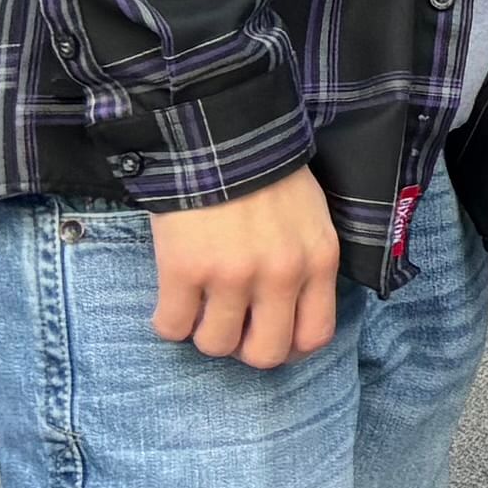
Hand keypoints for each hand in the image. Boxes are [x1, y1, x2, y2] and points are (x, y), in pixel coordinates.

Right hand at [150, 172, 342, 368]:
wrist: (220, 132)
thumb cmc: (266, 173)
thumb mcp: (310, 217)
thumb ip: (305, 261)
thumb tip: (286, 309)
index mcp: (318, 260)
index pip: (315, 335)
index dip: (289, 346)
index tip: (267, 335)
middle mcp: (281, 275)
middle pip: (265, 354)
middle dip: (244, 349)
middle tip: (230, 326)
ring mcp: (232, 275)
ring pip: (215, 345)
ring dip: (203, 332)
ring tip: (199, 307)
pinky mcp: (185, 270)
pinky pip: (173, 327)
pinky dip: (168, 321)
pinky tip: (172, 301)